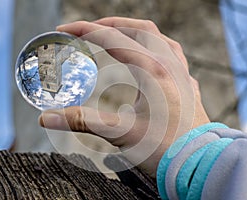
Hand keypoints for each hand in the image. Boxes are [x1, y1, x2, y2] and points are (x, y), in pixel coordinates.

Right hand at [38, 17, 209, 176]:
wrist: (199, 164)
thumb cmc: (164, 149)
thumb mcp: (120, 134)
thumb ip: (82, 122)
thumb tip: (47, 119)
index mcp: (152, 71)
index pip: (113, 39)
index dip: (85, 31)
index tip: (66, 30)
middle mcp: (169, 66)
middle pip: (139, 29)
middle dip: (111, 24)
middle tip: (89, 29)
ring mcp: (181, 73)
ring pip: (159, 38)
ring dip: (135, 32)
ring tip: (117, 35)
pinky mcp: (186, 85)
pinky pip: (172, 53)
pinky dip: (154, 46)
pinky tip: (148, 56)